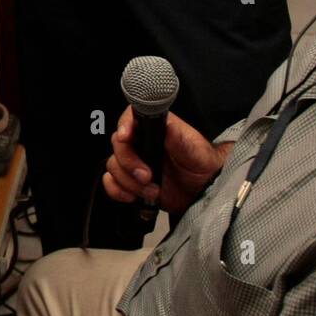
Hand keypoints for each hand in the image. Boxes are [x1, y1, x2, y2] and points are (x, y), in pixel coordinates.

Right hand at [104, 105, 226, 215]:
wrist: (204, 190)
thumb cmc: (201, 162)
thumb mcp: (193, 147)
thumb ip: (177, 135)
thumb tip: (164, 122)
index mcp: (154, 129)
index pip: (130, 119)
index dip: (124, 126)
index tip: (126, 137)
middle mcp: (141, 143)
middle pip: (118, 146)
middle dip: (129, 164)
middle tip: (147, 176)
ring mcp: (134, 163)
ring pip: (113, 166)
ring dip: (129, 182)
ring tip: (153, 190)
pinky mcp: (131, 182)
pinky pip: (111, 183)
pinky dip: (118, 191)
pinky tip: (135, 196)